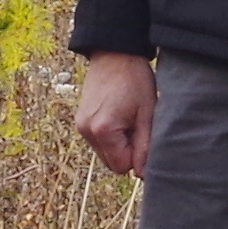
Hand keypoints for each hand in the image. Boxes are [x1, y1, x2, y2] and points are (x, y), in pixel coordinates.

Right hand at [76, 51, 158, 178]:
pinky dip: (110, 136)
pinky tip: (117, 115)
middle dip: (126, 152)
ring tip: (127, 118)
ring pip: (105, 153)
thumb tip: (143, 175)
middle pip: (111, 164)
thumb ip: (145, 147)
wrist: (114, 53)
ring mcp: (81, 125)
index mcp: (103, 130)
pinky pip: (98, 141)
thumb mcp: (147, 114)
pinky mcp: (80, 120)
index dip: (137, 156)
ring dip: (118, 144)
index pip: (122, 167)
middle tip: (136, 125)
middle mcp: (87, 130)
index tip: (142, 134)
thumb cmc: (135, 80)